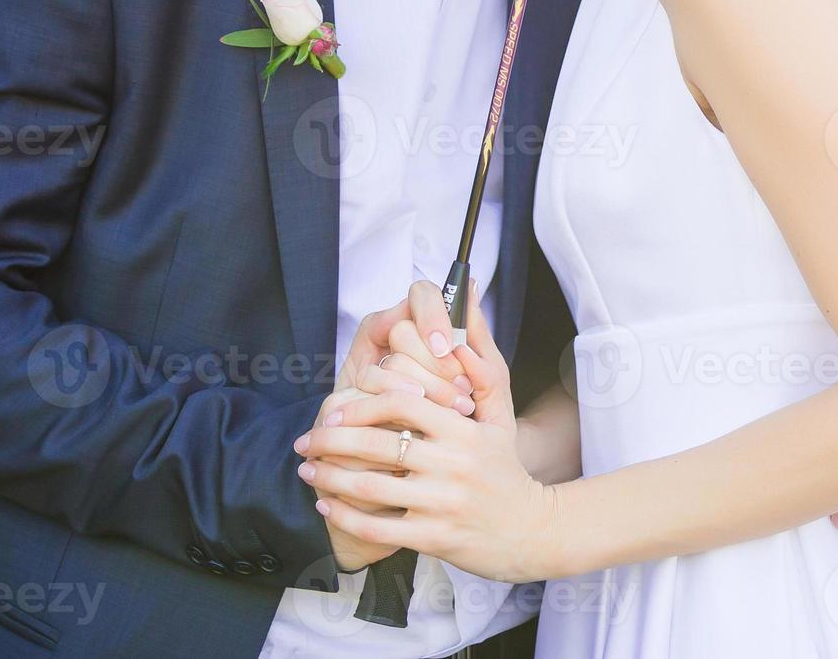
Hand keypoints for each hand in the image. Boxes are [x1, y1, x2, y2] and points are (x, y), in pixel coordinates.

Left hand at [296, 312, 552, 583]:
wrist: (532, 531)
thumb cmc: (505, 467)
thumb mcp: (499, 413)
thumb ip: (479, 360)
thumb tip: (465, 299)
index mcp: (464, 430)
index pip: (402, 401)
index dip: (361, 401)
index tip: (337, 406)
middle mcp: (453, 464)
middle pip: (375, 443)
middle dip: (330, 440)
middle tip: (305, 440)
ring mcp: (443, 504)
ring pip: (370, 486)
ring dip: (328, 477)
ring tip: (307, 470)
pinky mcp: (436, 538)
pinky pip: (378, 527)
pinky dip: (345, 516)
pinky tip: (327, 505)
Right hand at [337, 281, 480, 417]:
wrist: (434, 470)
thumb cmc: (463, 423)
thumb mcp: (481, 384)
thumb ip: (476, 339)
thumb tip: (473, 288)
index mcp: (423, 327)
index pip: (422, 294)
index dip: (432, 315)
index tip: (445, 348)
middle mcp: (390, 338)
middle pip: (405, 331)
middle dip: (437, 365)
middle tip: (463, 392)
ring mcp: (367, 364)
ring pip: (391, 360)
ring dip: (427, 389)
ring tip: (455, 413)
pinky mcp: (349, 392)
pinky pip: (373, 383)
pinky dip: (399, 401)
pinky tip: (418, 418)